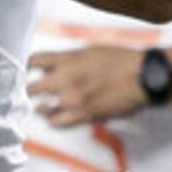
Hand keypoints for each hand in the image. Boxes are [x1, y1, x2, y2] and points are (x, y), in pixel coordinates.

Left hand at [29, 45, 148, 124]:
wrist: (142, 76)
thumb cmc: (122, 61)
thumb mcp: (90, 49)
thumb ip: (69, 57)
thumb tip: (54, 63)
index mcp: (68, 60)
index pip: (34, 61)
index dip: (29, 65)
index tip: (30, 69)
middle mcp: (67, 79)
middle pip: (32, 87)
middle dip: (31, 87)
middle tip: (33, 88)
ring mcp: (74, 100)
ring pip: (41, 107)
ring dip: (40, 104)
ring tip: (42, 103)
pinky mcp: (84, 115)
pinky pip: (57, 122)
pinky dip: (53, 119)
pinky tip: (55, 116)